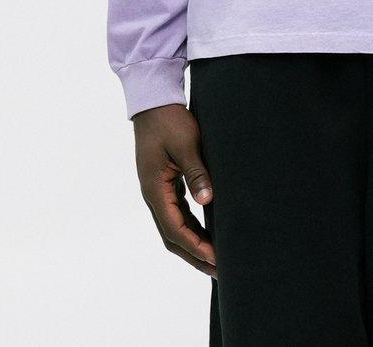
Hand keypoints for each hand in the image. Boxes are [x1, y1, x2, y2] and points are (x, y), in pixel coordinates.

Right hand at [133, 103, 217, 276]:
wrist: (154, 101)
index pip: (175, 229)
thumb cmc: (169, 120)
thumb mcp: (186, 144)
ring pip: (174, 227)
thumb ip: (196, 173)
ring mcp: (157, 190)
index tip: (216, 259)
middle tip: (219, 271)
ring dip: (193, 244)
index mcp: (154, 189)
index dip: (196, 246)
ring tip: (215, 259)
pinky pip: (177, 213)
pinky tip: (206, 233)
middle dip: (195, 255)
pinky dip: (191, 227)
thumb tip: (208, 200)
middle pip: (173, 236)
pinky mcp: (165, 183)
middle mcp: (153, 195)